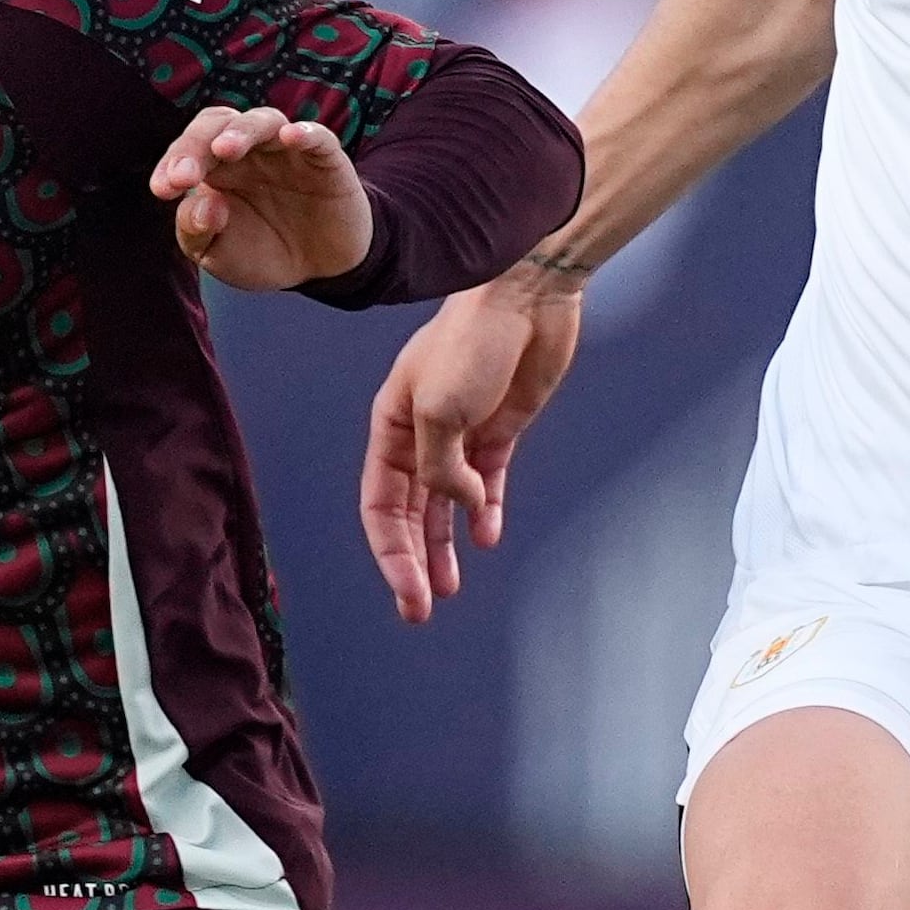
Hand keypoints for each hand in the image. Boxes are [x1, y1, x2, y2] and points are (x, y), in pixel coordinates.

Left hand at [149, 106, 375, 290]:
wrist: (318, 269)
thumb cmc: (262, 252)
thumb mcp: (218, 255)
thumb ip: (196, 232)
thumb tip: (204, 205)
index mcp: (216, 168)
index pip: (189, 147)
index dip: (172, 161)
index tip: (163, 190)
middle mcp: (249, 151)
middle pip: (218, 124)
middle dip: (196, 145)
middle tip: (185, 176)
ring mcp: (287, 151)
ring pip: (263, 121)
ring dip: (242, 131)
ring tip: (225, 149)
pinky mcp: (326, 160)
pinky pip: (317, 137)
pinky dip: (305, 133)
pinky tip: (291, 137)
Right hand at [361, 272, 582, 622]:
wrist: (529, 298)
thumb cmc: (472, 343)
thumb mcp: (439, 411)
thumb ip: (440, 470)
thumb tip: (458, 506)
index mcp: (391, 426)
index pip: (380, 504)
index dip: (390, 553)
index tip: (409, 593)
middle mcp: (420, 434)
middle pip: (409, 512)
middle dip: (413, 561)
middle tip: (422, 610)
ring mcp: (462, 434)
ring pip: (446, 505)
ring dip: (445, 545)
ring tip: (452, 587)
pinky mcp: (500, 430)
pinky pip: (488, 483)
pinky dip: (486, 512)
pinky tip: (487, 538)